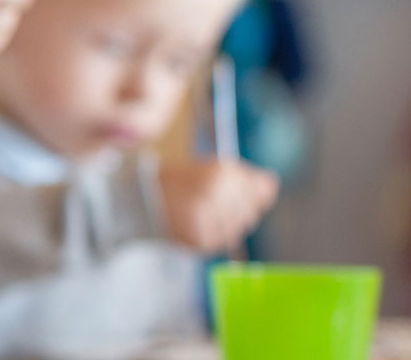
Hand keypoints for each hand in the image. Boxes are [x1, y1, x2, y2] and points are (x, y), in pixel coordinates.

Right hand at [157, 159, 277, 251]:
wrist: (137, 201)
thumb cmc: (176, 181)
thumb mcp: (210, 168)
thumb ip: (245, 177)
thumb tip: (273, 185)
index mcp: (221, 173)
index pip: (262, 189)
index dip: (251, 190)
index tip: (230, 189)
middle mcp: (218, 195)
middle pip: (252, 210)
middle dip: (237, 207)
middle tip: (210, 202)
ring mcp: (209, 219)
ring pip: (240, 227)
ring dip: (227, 222)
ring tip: (202, 213)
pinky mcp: (201, 241)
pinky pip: (222, 241)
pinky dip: (214, 234)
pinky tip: (196, 224)